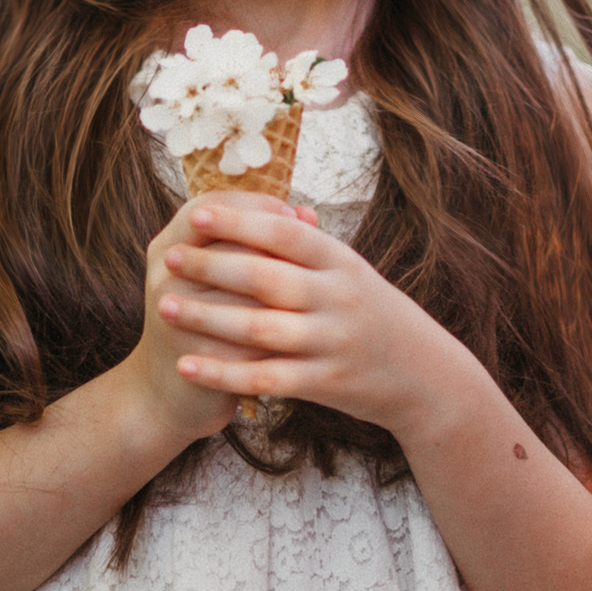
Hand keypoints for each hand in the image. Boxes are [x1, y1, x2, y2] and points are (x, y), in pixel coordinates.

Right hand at [121, 192, 316, 445]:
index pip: (210, 207)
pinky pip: (247, 340)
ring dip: (282, 289)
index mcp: (168, 246)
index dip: (254, 205)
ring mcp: (177, 318)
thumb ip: (254, 238)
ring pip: (241, 294)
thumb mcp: (217, 272)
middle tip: (310, 248)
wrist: (169, 388)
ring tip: (314, 287)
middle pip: (228, 245)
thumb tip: (307, 213)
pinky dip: (279, 333)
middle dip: (274, 245)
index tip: (291, 211)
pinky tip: (305, 327)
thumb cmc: (207, 316)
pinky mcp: (198, 358)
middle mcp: (165, 276)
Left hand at [157, 198, 461, 437]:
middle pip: (266, 277)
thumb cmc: (375, 316)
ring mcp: (333, 341)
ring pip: (260, 328)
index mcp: (342, 262)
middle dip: (212, 266)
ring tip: (164, 306)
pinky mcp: (326, 383)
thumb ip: (309, 246)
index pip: (285, 233)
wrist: (427, 377)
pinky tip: (187, 365)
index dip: (241, 222)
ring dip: (207, 317)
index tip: (197, 214)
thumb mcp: (351, 274)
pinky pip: (265, 377)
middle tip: (169, 258)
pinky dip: (223, 371)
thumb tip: (261, 207)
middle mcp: (338, 298)